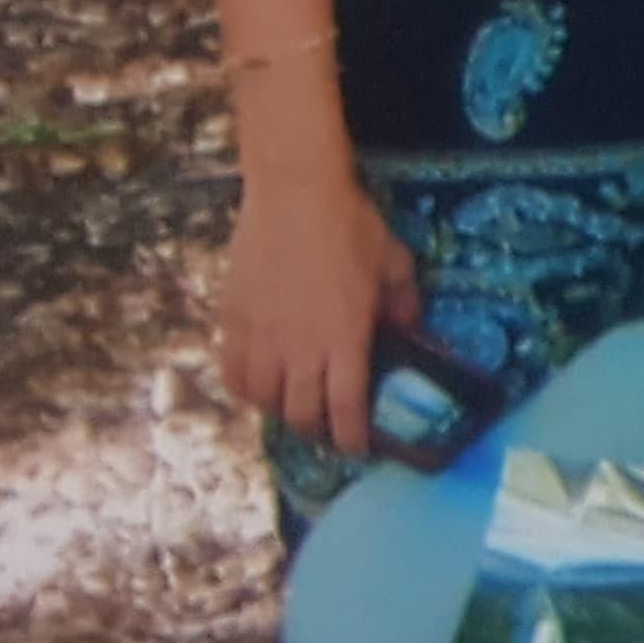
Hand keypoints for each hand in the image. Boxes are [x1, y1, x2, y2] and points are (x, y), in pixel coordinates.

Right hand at [221, 166, 422, 456]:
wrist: (294, 194)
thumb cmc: (351, 225)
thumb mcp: (395, 263)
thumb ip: (405, 305)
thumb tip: (412, 332)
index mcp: (345, 337)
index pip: (345, 406)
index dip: (351, 435)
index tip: (357, 447)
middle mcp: (300, 346)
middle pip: (301, 412)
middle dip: (317, 429)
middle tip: (327, 428)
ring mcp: (261, 335)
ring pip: (263, 398)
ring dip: (280, 411)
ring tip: (294, 406)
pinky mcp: (232, 320)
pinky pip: (231, 371)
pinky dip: (243, 387)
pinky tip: (256, 385)